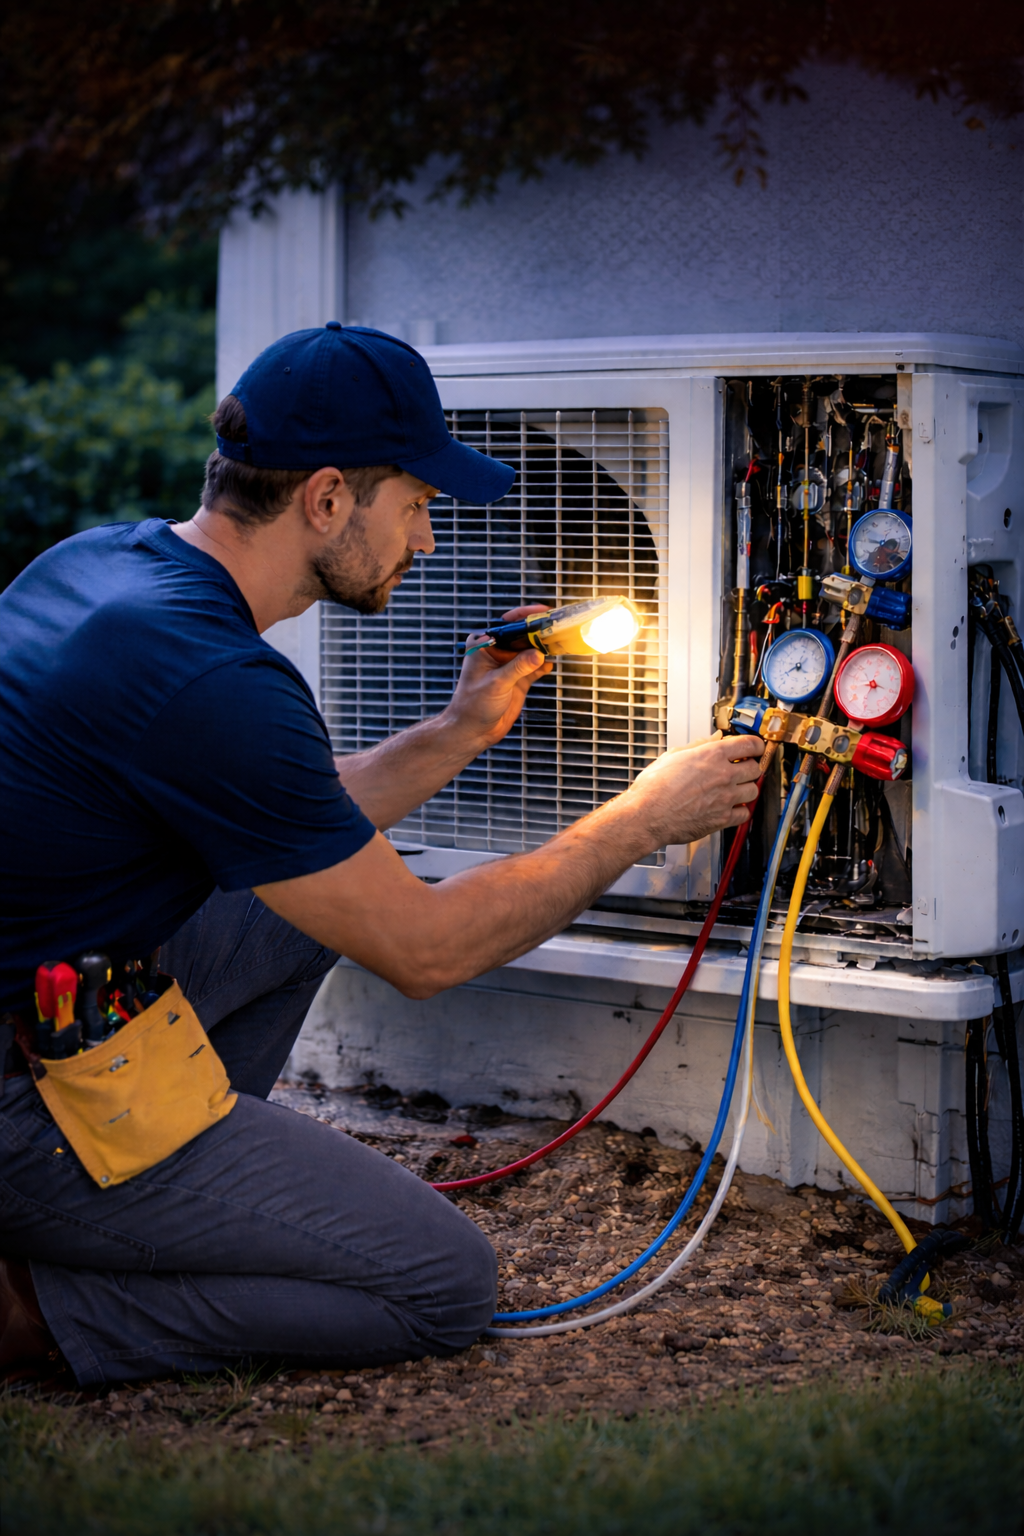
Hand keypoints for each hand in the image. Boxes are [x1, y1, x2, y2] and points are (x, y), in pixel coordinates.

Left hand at [444, 605, 553, 750]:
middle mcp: (497, 652)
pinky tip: (552, 663)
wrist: (473, 730)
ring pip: (531, 650)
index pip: (508, 625)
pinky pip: (535, 667)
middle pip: (523, 635)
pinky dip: (544, 665)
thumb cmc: (473, 705)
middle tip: (559, 626)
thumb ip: (517, 668)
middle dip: (540, 631)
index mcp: (484, 645)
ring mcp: (509, 665)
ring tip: (561, 641)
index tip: (543, 611)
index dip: (526, 616)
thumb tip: (538, 654)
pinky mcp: (519, 679)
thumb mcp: (496, 683)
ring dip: (545, 647)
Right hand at [627, 732, 762, 845]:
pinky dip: (741, 811)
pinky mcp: (722, 818)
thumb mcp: (674, 756)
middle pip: (755, 768)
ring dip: (747, 789)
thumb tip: (714, 738)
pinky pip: (744, 814)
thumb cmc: (654, 787)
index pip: (750, 745)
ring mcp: (725, 798)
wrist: (647, 815)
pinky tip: (730, 808)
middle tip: (742, 769)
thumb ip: (699, 745)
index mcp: (712, 755)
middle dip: (750, 767)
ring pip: (753, 791)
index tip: (755, 748)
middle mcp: (723, 775)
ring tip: (735, 789)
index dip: (756, 745)